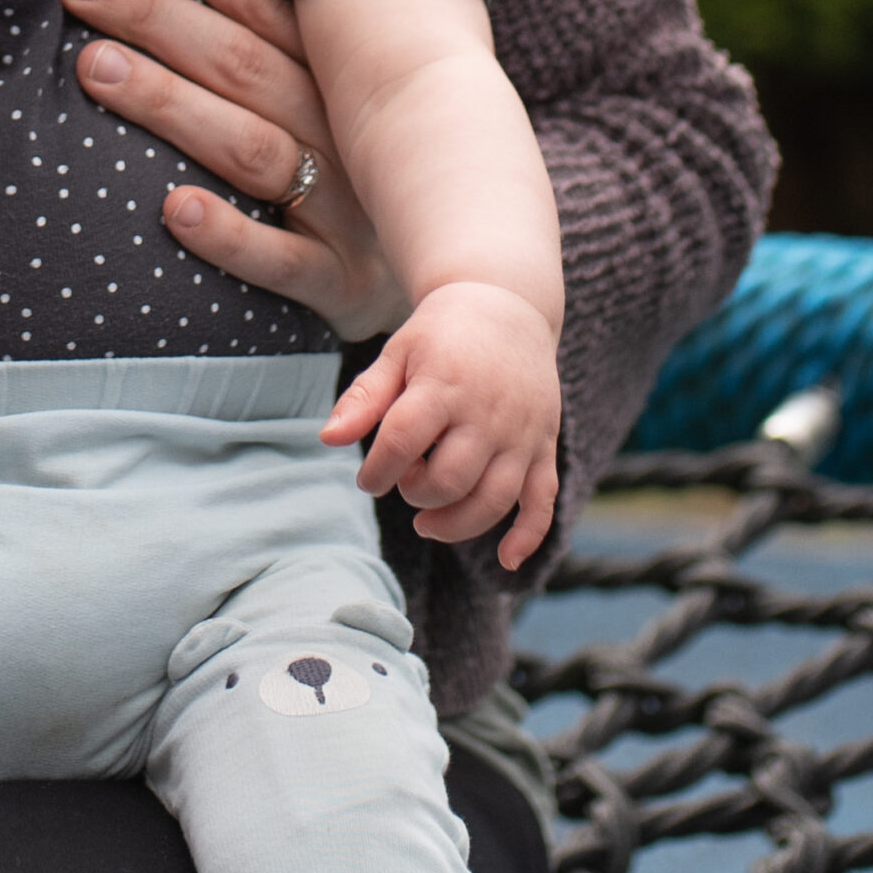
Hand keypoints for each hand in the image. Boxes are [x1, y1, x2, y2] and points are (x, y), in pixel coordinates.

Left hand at [56, 0, 410, 340]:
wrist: (450, 278)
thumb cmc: (360, 175)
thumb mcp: (336, 97)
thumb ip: (269, 39)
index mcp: (347, 78)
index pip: (267, 6)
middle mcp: (351, 134)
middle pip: (245, 66)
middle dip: (159, 18)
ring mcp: (349, 211)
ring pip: (251, 149)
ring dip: (171, 104)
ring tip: (93, 66)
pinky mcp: (341, 285)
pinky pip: (281, 262)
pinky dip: (229, 236)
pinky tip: (173, 210)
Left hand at [324, 281, 560, 569]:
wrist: (508, 310)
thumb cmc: (440, 336)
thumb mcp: (397, 354)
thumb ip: (364, 398)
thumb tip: (327, 440)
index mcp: (444, 385)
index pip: (403, 441)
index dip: (377, 471)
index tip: (366, 479)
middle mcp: (488, 413)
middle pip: (450, 479)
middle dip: (416, 494)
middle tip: (404, 481)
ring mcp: (522, 433)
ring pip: (494, 499)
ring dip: (456, 525)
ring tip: (427, 523)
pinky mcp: (545, 446)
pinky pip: (544, 500)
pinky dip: (529, 536)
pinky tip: (506, 562)